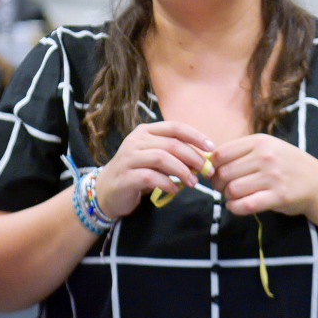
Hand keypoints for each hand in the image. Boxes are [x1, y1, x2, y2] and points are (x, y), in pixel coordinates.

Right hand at [94, 122, 215, 218]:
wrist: (106, 190)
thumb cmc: (136, 172)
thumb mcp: (155, 158)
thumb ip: (174, 154)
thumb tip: (203, 159)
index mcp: (145, 132)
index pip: (174, 127)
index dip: (195, 136)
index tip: (211, 148)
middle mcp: (135, 141)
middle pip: (171, 144)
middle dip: (193, 157)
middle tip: (206, 170)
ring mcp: (128, 158)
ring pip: (161, 158)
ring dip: (182, 170)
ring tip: (192, 182)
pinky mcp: (125, 176)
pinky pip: (150, 177)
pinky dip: (166, 183)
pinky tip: (174, 189)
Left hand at [210, 134, 317, 215]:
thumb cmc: (286, 164)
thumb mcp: (266, 148)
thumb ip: (240, 152)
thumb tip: (208, 161)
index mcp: (259, 141)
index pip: (221, 154)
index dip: (212, 166)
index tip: (215, 173)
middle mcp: (266, 157)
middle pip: (224, 173)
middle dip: (218, 184)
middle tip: (224, 188)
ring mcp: (273, 177)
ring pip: (233, 189)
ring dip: (228, 197)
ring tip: (233, 197)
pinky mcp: (279, 196)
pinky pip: (246, 205)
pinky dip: (235, 208)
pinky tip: (236, 206)